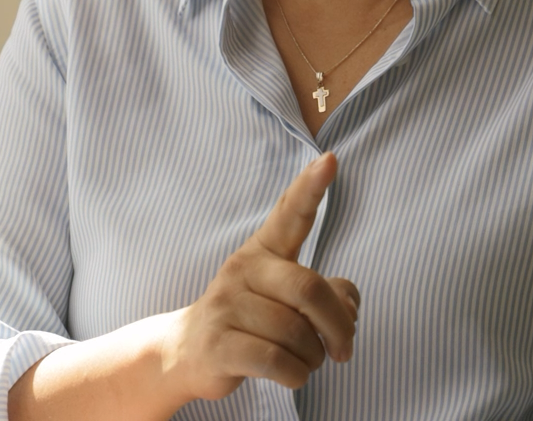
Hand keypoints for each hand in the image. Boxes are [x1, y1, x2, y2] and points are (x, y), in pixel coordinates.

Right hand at [159, 152, 359, 400]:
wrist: (184, 352)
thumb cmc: (249, 321)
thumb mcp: (287, 302)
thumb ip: (326, 295)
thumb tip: (348, 306)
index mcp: (263, 252)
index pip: (289, 213)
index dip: (311, 187)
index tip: (332, 159)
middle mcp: (243, 271)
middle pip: (309, 290)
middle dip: (338, 326)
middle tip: (344, 349)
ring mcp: (227, 307)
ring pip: (296, 334)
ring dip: (314, 357)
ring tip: (306, 360)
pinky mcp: (219, 344)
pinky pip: (277, 361)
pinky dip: (297, 374)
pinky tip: (293, 374)